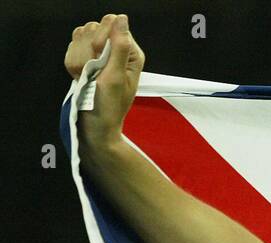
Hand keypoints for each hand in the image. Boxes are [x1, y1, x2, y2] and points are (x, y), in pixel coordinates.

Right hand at [64, 13, 144, 148]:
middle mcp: (116, 50)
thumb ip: (120, 47)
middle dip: (88, 50)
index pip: (111, 22)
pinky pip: (71, 48)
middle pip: (92, 27)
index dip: (101, 37)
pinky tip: (80, 78)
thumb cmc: (109, 107)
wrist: (94, 127)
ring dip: (79, 58)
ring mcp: (99, 54)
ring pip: (79, 36)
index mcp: (130, 53)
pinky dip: (72, 64)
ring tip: (87, 77)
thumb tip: (122, 19)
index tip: (99, 56)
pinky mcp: (85, 59)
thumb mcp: (116, 77)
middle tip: (93, 71)